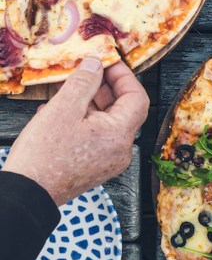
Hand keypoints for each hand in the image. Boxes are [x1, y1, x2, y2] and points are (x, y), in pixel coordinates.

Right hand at [3, 58, 149, 205]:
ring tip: (70, 91)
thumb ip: (84, 82)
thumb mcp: (63, 109)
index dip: (124, 77)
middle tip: (88, 73)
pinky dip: (86, 119)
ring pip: (109, 121)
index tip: (108, 63)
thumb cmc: (43, 156)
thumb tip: (96, 63)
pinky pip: (99, 135)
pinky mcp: (97, 165)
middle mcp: (121, 149)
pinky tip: (63, 112)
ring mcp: (110, 159)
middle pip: (124, 109)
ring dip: (93, 102)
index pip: (137, 98)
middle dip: (106, 88)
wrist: (26, 196)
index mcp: (119, 135)